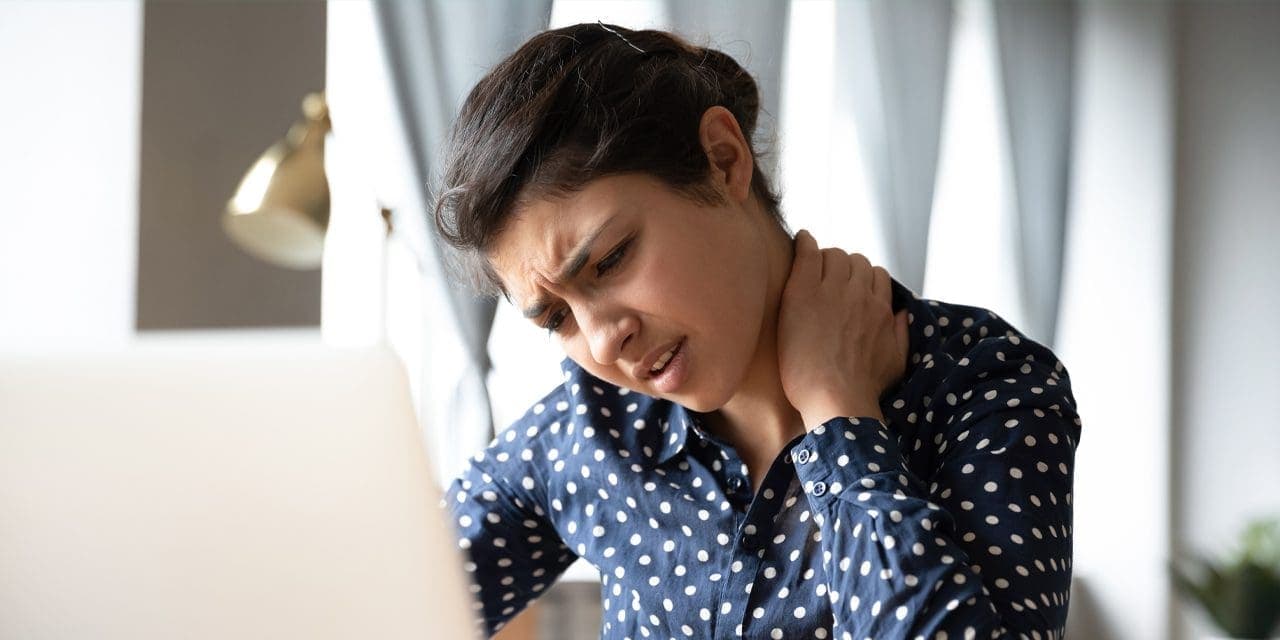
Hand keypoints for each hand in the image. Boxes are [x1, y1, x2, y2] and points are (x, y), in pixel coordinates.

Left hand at [777, 230, 909, 430]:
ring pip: (834, 255)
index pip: (877, 275)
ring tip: (812, 270)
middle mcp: (860, 294)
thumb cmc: (863, 388)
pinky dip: (805, 243)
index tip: (849, 288)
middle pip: (855, 261)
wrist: (836, 399)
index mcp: (880, 309)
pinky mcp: (804, 292)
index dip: (862, 279)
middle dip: (843, 268)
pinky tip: (800, 241)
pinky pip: (808, 252)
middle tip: (827, 281)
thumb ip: (901, 333)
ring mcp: (832, 290)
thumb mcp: (896, 361)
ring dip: (824, 259)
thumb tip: (902, 313)